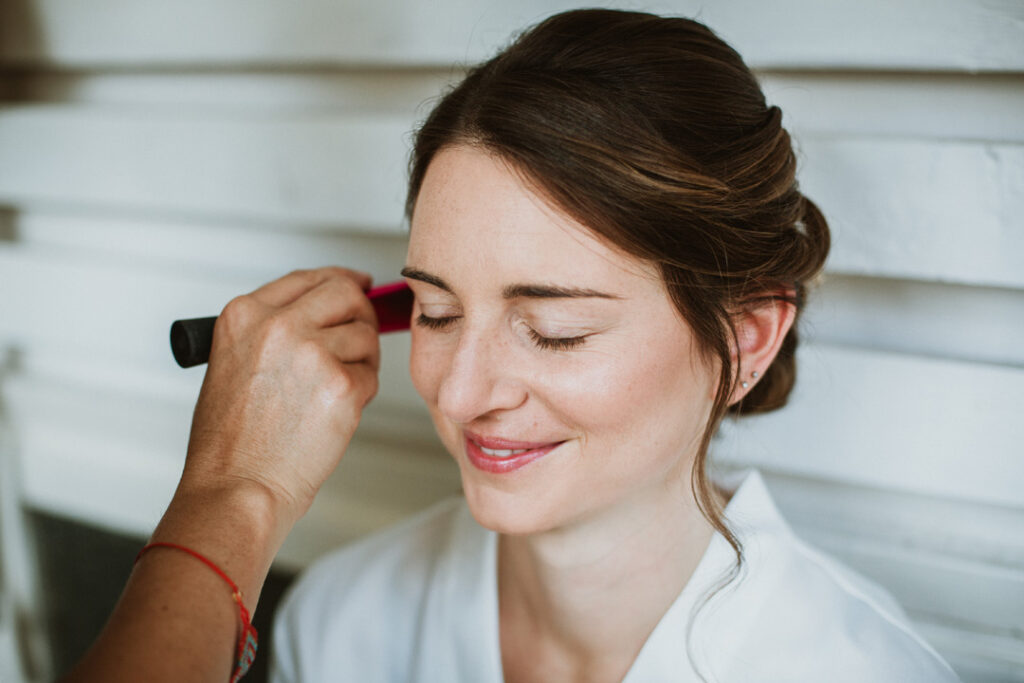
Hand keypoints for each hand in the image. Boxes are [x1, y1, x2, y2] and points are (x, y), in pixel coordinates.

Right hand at [179, 267, 380, 527]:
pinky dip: (361, 391)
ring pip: (365, 334)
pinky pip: (371, 373)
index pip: (307, 278)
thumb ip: (272, 330)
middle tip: (360, 335)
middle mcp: (277, 326)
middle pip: (345, 293)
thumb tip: (322, 311)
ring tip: (330, 390)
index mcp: (244, 316)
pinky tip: (333, 412)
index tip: (356, 283)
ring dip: (360, 359)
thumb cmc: (232, 441)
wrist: (237, 486)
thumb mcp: (232, 364)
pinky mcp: (342, 384)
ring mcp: (312, 353)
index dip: (339, 279)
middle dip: (360, 313)